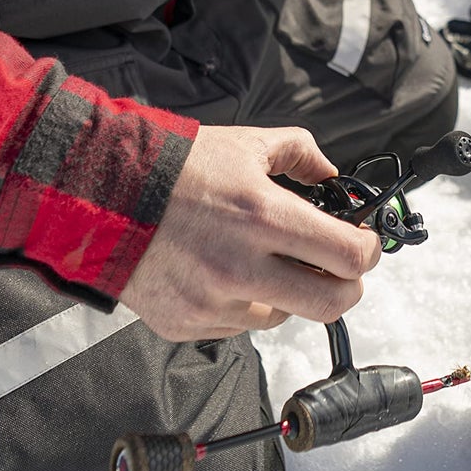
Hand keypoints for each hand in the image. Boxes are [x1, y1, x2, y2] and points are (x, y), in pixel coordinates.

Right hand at [121, 126, 381, 342]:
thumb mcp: (248, 143)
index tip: (364, 243)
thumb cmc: (176, 168)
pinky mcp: (187, 326)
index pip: (349, 256)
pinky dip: (243, 303)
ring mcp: (213, 303)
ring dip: (287, 293)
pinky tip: (223, 272)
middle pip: (331, 304)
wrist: (102, 196)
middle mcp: (243, 268)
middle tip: (337, 267)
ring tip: (263, 260)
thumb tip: (333, 177)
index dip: (368, 251)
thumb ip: (301, 155)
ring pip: (283, 316)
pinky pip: (238, 326)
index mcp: (265, 217)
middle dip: (346, 286)